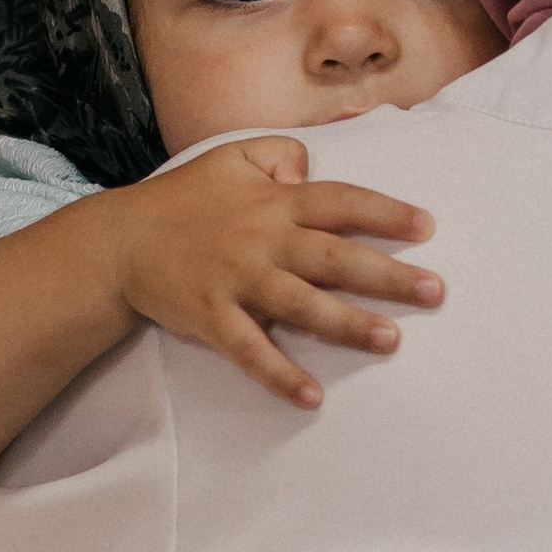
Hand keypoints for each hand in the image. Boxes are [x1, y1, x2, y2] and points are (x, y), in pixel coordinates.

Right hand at [115, 138, 443, 407]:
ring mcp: (237, 281)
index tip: (427, 228)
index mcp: (272, 202)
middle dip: (387, 274)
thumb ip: (278, 154)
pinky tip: (311, 396)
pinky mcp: (211, 317)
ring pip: (301, 304)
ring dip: (347, 323)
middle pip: (334, 257)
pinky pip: (250, 350)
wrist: (117, 242)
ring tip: (391, 340)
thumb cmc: (180, 200)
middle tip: (434, 291)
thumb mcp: (230, 157)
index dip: (385, 213)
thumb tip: (310, 168)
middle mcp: (262, 240)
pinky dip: (279, 374)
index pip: (340, 203)